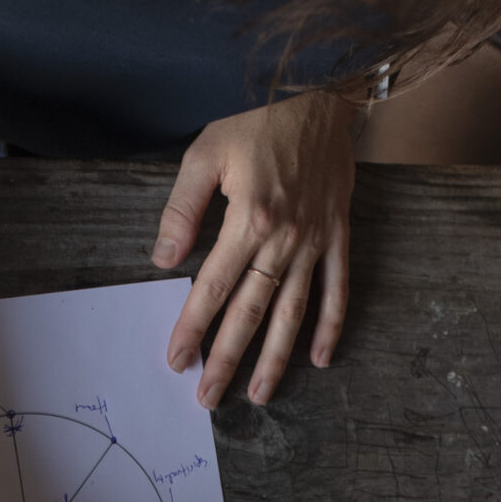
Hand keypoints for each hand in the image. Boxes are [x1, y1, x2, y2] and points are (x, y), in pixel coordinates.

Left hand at [156, 91, 356, 407]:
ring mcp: (315, 243)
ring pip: (292, 312)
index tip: (177, 361)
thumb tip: (163, 258)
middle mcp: (284, 240)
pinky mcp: (337, 238)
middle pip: (250, 313)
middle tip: (208, 397)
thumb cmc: (259, 126)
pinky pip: (336, 289)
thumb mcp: (207, 152)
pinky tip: (319, 359)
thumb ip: (182, 207)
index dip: (192, 328)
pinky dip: (330, 326)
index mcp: (248, 221)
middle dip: (227, 359)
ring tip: (258, 394)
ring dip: (276, 358)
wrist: (323, 104)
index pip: (212, 288)